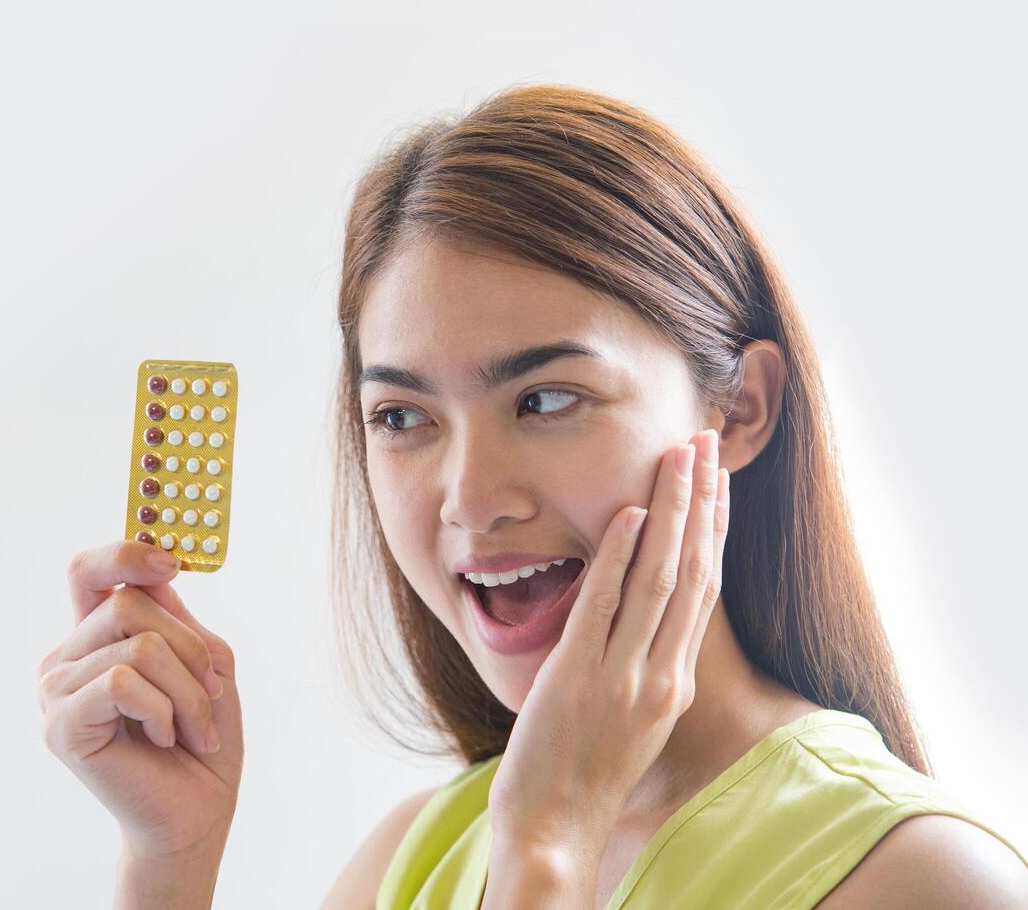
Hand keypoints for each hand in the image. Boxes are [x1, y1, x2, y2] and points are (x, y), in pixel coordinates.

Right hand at [39, 540, 243, 861]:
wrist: (195, 816)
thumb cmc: (201, 742)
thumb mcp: (205, 664)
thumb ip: (177, 618)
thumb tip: (155, 575)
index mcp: (94, 638)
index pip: (88, 572)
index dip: (125, 554)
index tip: (172, 564)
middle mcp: (66, 658)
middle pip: (130, 603)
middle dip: (189, 648)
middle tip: (211, 694)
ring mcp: (56, 691)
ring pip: (138, 644)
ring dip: (186, 689)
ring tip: (192, 728)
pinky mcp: (60, 724)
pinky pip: (121, 681)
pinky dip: (161, 709)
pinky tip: (161, 738)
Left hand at [486, 428, 729, 859]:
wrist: (555, 827)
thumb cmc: (580, 773)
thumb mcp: (627, 716)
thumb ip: (635, 664)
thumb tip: (628, 615)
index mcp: (673, 681)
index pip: (703, 590)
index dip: (711, 530)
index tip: (714, 480)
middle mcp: (662, 674)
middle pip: (692, 572)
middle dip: (700, 503)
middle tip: (703, 443)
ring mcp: (625, 676)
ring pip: (659, 580)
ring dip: (670, 512)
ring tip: (676, 457)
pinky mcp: (581, 678)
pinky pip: (604, 606)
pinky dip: (618, 556)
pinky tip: (627, 513)